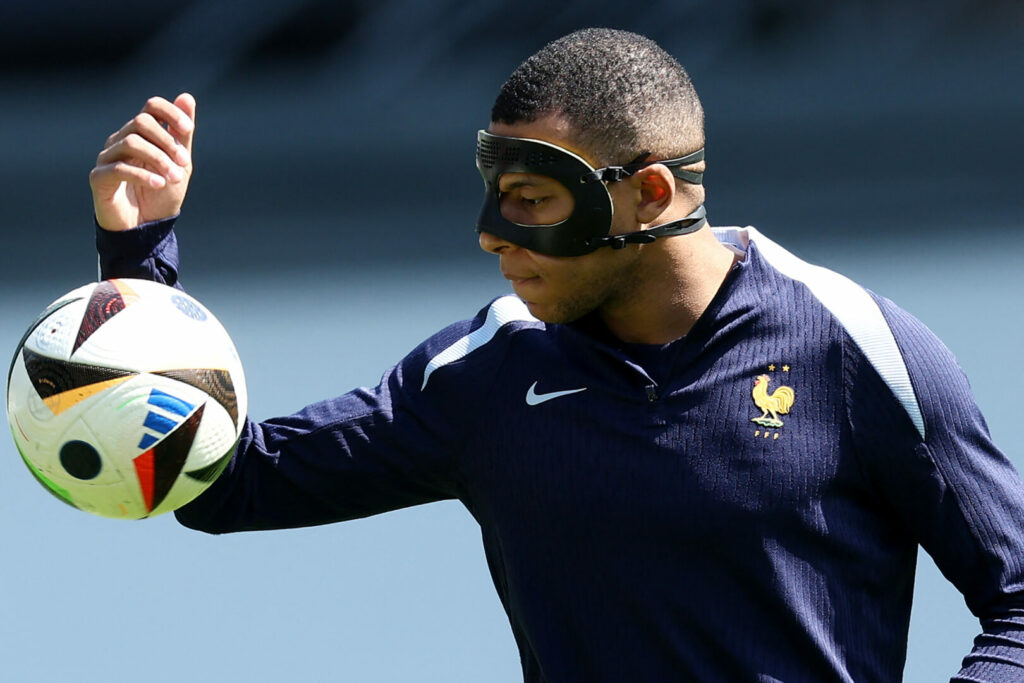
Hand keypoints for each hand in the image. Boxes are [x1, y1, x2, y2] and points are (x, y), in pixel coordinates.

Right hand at [90, 93, 195, 231]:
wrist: (146, 229)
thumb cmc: (161, 195)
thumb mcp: (179, 164)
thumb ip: (182, 135)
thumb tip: (187, 97)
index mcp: (141, 135)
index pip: (151, 107)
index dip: (170, 112)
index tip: (188, 129)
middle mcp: (120, 141)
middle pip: (141, 122)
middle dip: (167, 141)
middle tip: (183, 163)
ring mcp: (107, 158)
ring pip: (131, 143)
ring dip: (159, 160)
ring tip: (174, 178)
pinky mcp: (99, 178)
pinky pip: (119, 168)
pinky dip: (143, 175)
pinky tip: (159, 184)